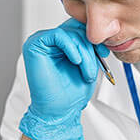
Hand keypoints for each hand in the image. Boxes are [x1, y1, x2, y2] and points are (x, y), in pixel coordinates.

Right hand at [18, 19, 108, 139]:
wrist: (59, 111)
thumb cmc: (71, 93)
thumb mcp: (89, 64)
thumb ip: (90, 45)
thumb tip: (100, 31)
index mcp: (61, 43)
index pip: (79, 27)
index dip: (94, 38)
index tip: (104, 52)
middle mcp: (50, 40)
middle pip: (76, 28)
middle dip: (90, 47)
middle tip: (95, 66)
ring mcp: (41, 41)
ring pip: (70, 33)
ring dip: (84, 53)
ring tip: (86, 72)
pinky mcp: (35, 44)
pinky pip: (58, 35)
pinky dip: (72, 48)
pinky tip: (76, 62)